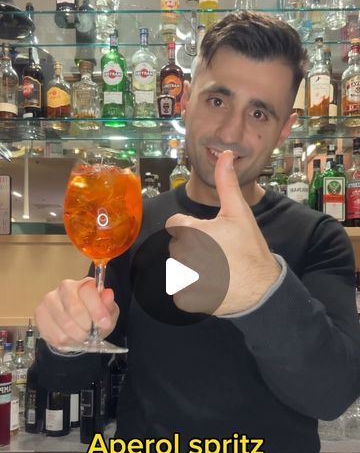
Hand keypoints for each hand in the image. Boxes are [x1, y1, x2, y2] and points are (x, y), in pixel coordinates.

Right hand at [34, 277, 118, 348]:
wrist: (76, 328)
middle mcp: (64, 287)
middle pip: (75, 309)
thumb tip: (108, 293)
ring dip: (77, 336)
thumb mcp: (108, 313)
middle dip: (86, 327)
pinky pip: (54, 333)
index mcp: (83, 284)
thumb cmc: (94, 317)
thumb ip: (108, 305)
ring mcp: (49, 300)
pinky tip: (70, 338)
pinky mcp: (40, 313)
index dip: (97, 310)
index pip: (88, 291)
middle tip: (90, 333)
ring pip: (64, 324)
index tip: (104, 323)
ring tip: (81, 337)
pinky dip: (66, 341)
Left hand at [165, 150, 280, 315]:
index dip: (192, 228)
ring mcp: (180, 278)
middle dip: (192, 248)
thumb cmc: (249, 248)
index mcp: (189, 230)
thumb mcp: (239, 212)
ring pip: (178, 267)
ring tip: (216, 270)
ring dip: (191, 269)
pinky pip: (180, 290)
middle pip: (177, 246)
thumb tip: (224, 154)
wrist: (260, 288)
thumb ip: (226, 183)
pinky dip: (192, 290)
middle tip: (217, 254)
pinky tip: (212, 286)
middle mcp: (180, 253)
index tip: (210, 236)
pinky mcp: (183, 298)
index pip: (176, 225)